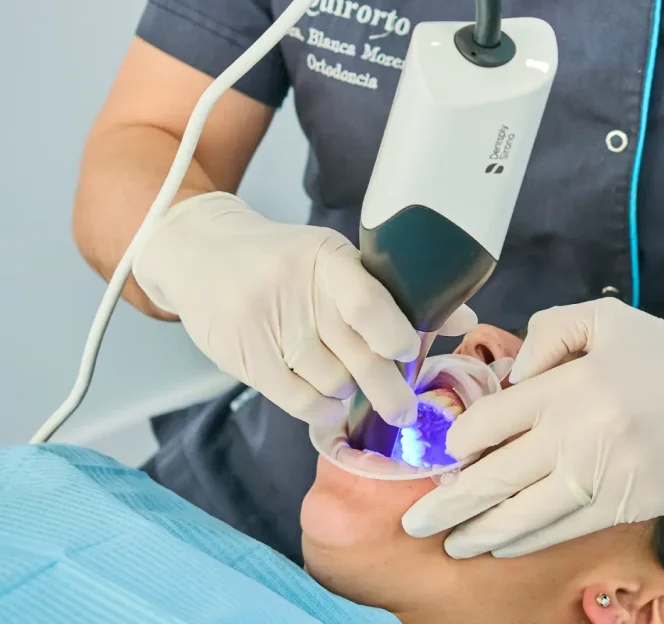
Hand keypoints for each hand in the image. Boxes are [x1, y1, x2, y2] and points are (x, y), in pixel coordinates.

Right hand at [133, 192, 475, 424]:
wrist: (199, 252)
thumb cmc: (283, 260)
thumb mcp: (334, 261)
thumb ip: (393, 293)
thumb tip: (463, 320)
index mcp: (327, 260)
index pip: (369, 303)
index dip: (397, 335)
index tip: (410, 353)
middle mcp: (295, 291)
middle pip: (357, 356)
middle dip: (390, 390)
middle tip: (404, 410)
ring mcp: (266, 326)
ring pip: (331, 383)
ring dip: (351, 396)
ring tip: (356, 393)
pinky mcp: (244, 358)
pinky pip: (297, 400)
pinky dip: (322, 410)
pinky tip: (330, 407)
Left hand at [401, 298, 663, 557]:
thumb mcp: (602, 319)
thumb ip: (545, 333)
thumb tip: (510, 377)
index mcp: (566, 385)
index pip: (487, 422)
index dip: (456, 443)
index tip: (442, 456)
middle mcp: (576, 434)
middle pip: (492, 477)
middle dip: (446, 504)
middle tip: (413, 522)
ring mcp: (601, 475)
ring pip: (522, 514)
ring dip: (477, 532)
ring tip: (448, 543)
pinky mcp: (626, 505)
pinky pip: (562, 529)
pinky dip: (524, 541)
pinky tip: (499, 546)